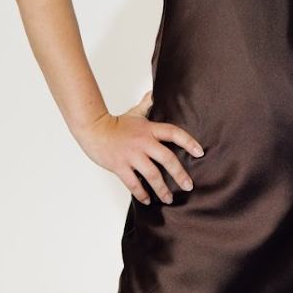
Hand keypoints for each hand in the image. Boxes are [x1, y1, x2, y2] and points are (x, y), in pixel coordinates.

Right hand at [77, 92, 203, 204]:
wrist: (93, 129)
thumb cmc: (115, 123)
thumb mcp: (134, 113)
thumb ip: (147, 104)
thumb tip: (154, 92)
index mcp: (149, 129)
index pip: (174, 133)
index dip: (189, 142)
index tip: (200, 152)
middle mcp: (143, 142)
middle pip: (167, 158)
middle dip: (180, 174)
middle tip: (188, 186)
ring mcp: (131, 155)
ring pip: (152, 175)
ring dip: (162, 189)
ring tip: (169, 198)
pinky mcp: (119, 166)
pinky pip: (133, 183)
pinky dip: (141, 194)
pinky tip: (148, 200)